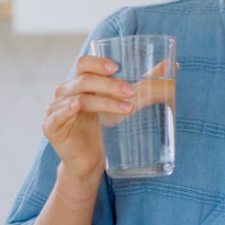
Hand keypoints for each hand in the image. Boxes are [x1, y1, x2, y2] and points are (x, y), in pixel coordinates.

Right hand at [43, 55, 135, 178]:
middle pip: (84, 80)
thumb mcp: (125, 104)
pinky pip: (58, 115)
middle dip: (109, 85)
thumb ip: (144, 84)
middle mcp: (66, 92)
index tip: (117, 67)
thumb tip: (172, 65)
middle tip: (131, 92)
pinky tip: (77, 107)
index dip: (98, 62)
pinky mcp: (51, 127)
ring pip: (78, 98)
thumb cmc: (104, 130)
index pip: (84, 63)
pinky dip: (67, 109)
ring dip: (103, 101)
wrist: (90, 162)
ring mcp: (56, 109)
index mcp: (80, 82)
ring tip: (126, 108)